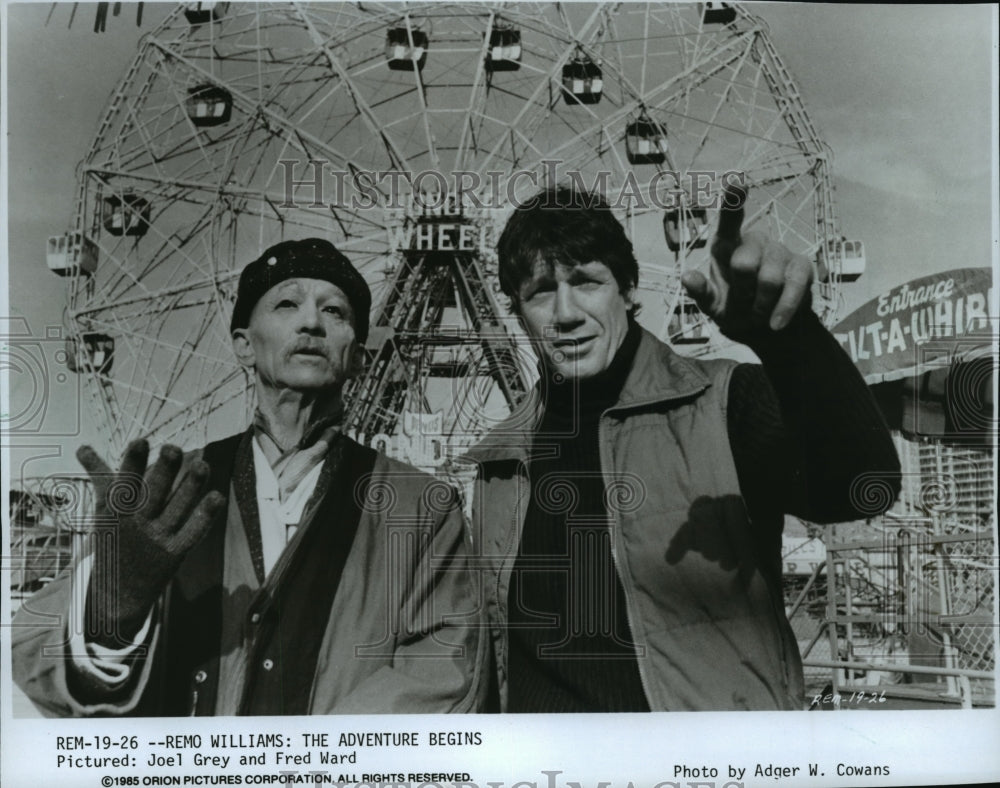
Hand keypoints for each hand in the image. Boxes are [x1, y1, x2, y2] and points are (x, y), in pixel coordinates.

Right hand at [79, 440, 224, 647]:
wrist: (116, 594)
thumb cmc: (113, 540)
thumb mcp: (103, 511)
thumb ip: (100, 477)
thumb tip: (83, 448)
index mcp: (117, 510)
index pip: (125, 483)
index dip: (132, 463)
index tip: (140, 441)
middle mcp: (138, 522)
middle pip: (154, 494)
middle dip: (163, 472)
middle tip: (173, 449)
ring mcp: (158, 538)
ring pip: (177, 509)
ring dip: (190, 488)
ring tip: (202, 464)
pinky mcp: (176, 553)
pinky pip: (192, 533)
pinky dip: (205, 517)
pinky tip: (217, 496)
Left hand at [681, 184, 812, 339]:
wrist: (765, 328)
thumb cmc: (733, 308)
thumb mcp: (712, 305)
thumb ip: (700, 292)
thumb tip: (686, 277)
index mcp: (727, 245)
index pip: (729, 219)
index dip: (733, 201)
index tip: (737, 182)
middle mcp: (754, 242)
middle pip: (744, 264)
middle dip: (741, 293)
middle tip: (743, 303)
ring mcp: (780, 251)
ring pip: (769, 279)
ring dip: (760, 306)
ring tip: (757, 311)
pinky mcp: (802, 266)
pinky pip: (794, 287)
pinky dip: (783, 310)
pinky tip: (776, 322)